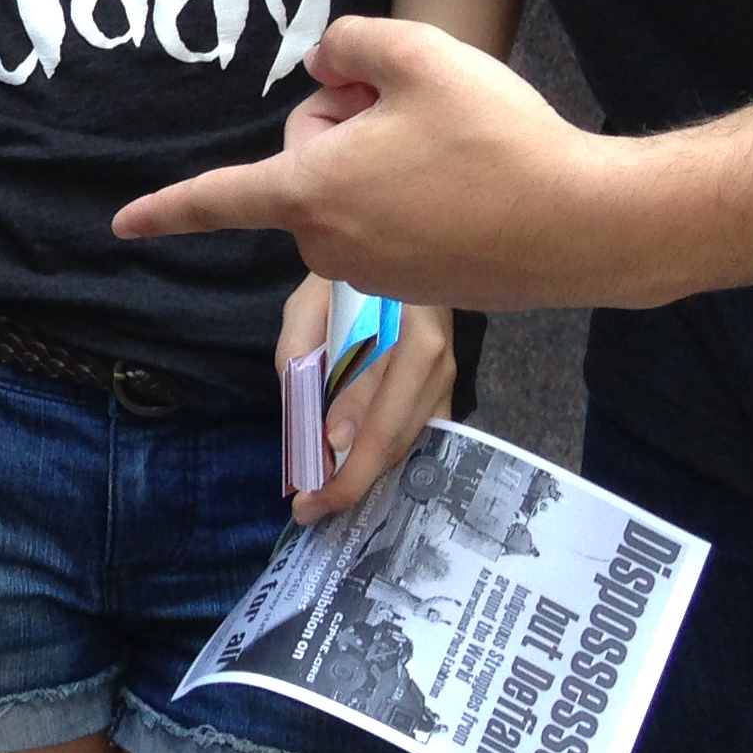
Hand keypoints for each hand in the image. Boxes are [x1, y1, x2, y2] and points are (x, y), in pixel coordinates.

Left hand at [114, 14, 655, 308]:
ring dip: (384, 159)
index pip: (218, 198)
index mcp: (310, 194)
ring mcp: (374, 274)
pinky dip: (414, 191)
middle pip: (307, 162)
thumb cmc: (497, 137)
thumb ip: (348, 40)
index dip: (165, 209)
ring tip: (452, 151)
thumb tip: (324, 62)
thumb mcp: (416, 52)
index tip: (122, 225)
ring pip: (350, 190)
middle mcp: (329, 245)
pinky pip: (389, 218)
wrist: (586, 222)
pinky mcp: (417, 287)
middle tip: (413, 113)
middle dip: (347, 126)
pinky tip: (469, 179)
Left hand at [275, 276, 454, 524]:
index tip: (311, 499)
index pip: (383, 426)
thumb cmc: (341, 277)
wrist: (388, 242)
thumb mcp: (307, 309)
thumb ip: (304, 362)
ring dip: (369, 473)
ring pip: (409, 444)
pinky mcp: (443, 387)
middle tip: (311, 510)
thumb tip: (330, 438)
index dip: (349, 472)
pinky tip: (356, 473)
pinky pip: (417, 432)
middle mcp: (441, 368)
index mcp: (415, 343)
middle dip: (354, 482)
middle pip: (399, 443)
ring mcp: (448, 379)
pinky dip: (386, 456)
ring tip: (328, 497)